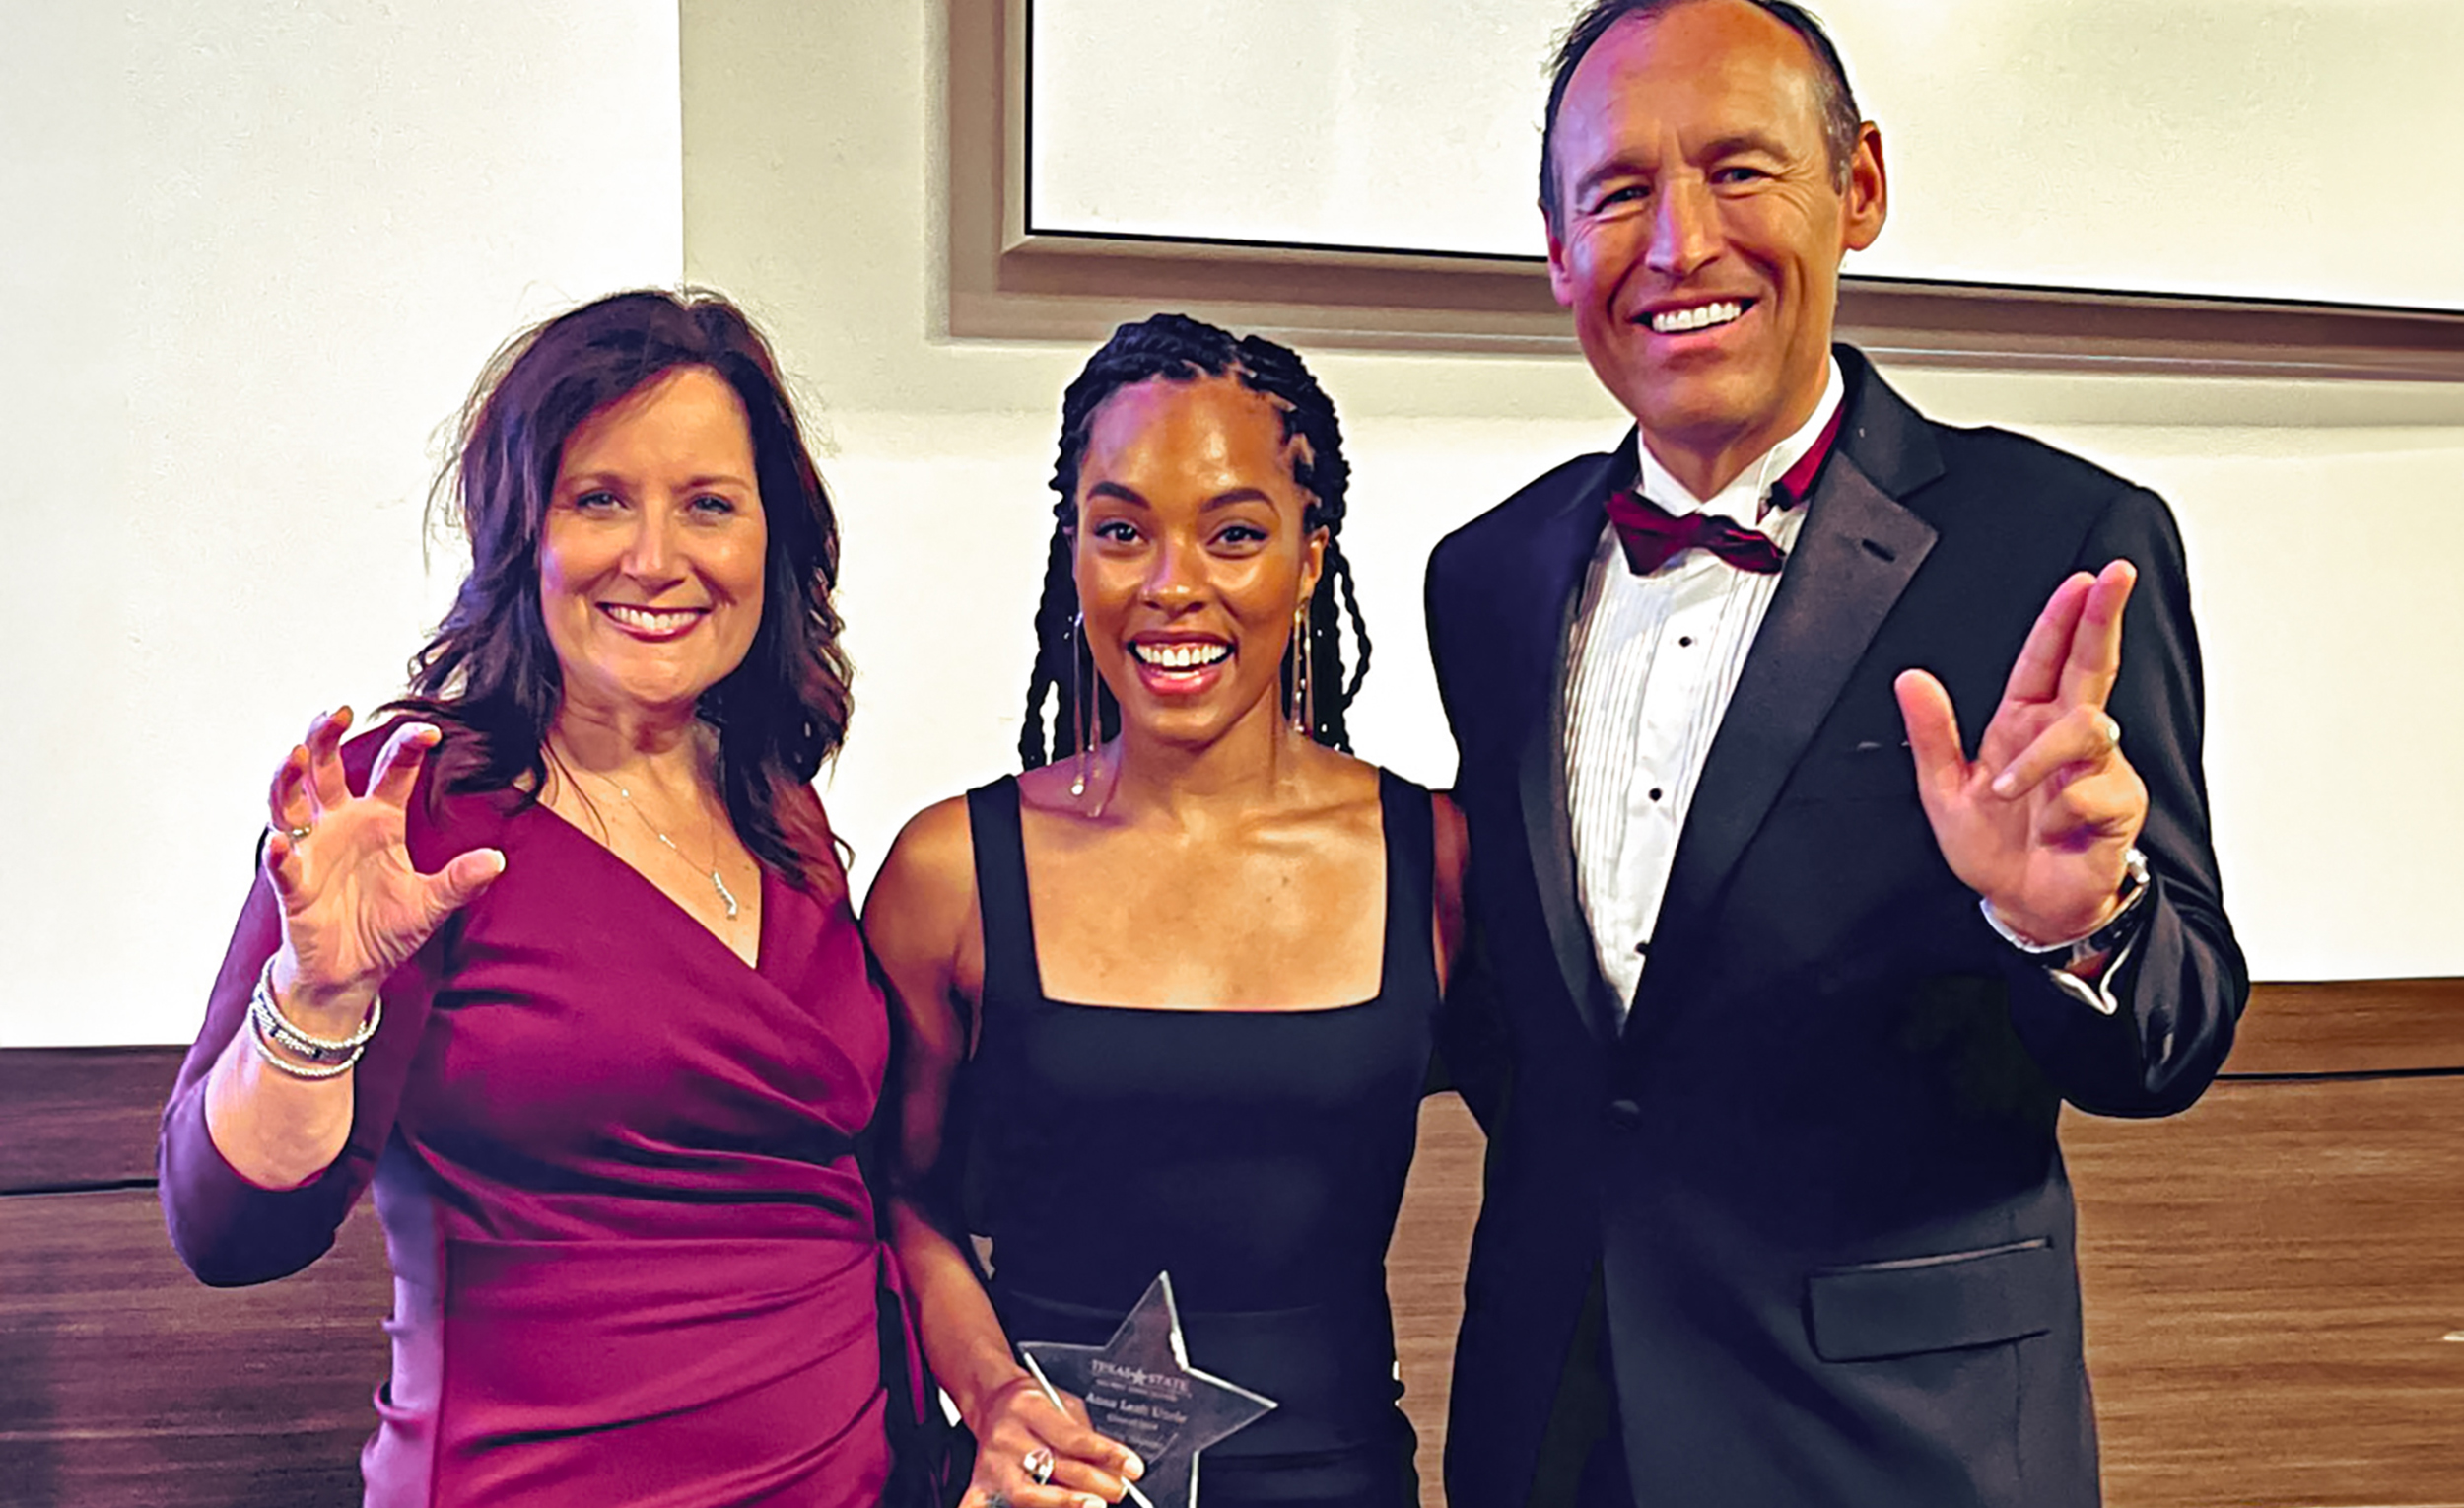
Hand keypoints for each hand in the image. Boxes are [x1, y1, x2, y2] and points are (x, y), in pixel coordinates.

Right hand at [262, 708, 503, 1023]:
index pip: (391, 771)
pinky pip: (281, 865)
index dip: (407, 747)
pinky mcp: (294, 886)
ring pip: (290, 802)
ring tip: (296, 753)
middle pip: (326, 770)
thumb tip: (496, 860)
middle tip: (336, 712)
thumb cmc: (385, 930)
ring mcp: (312, 851)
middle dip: (326, 738)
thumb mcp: (431, 904)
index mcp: (379, 820)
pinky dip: (277, 851)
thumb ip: (459, 881)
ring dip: (289, 778)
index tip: (430, 730)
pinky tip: (279, 840)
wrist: (351, 973)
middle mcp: (341, 825)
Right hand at [961, 1373, 1141, 1507]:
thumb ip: (1086, 1434)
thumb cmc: (1030, 1404)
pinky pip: (986, 1507)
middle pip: (1054, 1467)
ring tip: (1093, 1504)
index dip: (1107, 1454)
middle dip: (1093, 1484)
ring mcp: (992, 1464)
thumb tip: (1116, 1468)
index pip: (1073, 1437)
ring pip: (1028, 1494)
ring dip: (1065, 1503)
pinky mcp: (980, 1485)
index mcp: (1030, 1407)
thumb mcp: (1063, 1402)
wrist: (990, 1401)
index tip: (1132, 1468)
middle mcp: (1008, 1436)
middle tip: (1118, 1490)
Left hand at [1894, 561, 2147, 944]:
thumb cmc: (1994, 848)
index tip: (2083, 580)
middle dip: (2103, 618)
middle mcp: (2066, 737)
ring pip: (2086, 728)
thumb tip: (1911, 680)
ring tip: (2006, 791)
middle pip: (2093, 664)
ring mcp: (2098, 768)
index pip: (2047, 658)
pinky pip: (2092, 790)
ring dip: (2041, 757)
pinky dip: (2061, 808)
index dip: (2063, 618)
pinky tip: (2052, 829)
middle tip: (2114, 577)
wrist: (2026, 905)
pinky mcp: (2119, 805)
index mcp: (2025, 723)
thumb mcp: (1944, 791)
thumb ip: (1931, 735)